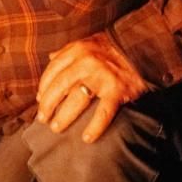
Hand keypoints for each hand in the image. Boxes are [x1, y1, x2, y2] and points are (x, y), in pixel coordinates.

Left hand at [35, 33, 151, 142]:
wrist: (142, 48)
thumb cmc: (111, 48)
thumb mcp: (87, 43)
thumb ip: (68, 50)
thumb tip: (50, 57)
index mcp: (77, 50)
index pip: (52, 71)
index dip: (43, 88)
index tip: (39, 100)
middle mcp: (86, 62)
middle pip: (60, 87)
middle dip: (48, 105)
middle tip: (43, 119)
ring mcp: (102, 76)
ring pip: (77, 100)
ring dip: (64, 117)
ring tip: (56, 128)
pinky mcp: (117, 90)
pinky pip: (103, 112)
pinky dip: (95, 127)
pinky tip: (87, 138)